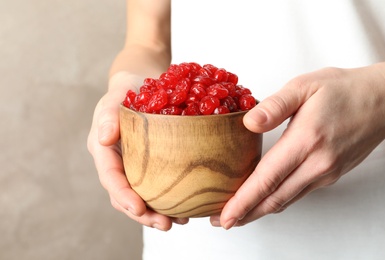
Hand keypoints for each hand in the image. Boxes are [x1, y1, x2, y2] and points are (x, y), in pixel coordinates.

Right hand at [87, 72, 188, 230]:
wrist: (141, 84)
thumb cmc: (127, 89)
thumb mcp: (116, 96)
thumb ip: (109, 115)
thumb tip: (104, 139)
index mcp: (104, 150)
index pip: (110, 178)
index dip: (123, 196)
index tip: (139, 209)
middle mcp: (117, 163)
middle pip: (125, 196)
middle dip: (143, 214)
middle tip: (165, 225)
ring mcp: (132, 166)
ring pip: (141, 196)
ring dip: (157, 212)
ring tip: (179, 221)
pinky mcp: (149, 165)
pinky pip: (156, 186)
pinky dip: (169, 198)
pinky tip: (186, 205)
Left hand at [210, 63, 384, 228]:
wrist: (383, 101)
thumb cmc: (344, 90)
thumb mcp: (305, 86)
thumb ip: (274, 105)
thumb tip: (249, 122)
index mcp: (306, 140)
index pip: (267, 178)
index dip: (244, 200)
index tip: (226, 215)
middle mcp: (318, 163)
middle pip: (275, 199)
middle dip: (246, 213)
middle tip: (223, 221)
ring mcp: (326, 172)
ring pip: (286, 200)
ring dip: (260, 210)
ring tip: (238, 214)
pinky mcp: (330, 174)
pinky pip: (298, 193)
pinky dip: (277, 200)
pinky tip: (264, 197)